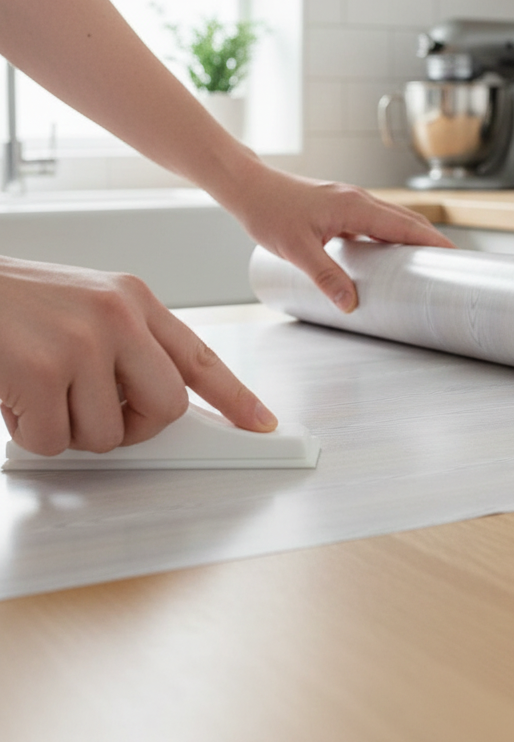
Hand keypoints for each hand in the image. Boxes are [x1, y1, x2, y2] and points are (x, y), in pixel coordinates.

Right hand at [0, 256, 277, 454]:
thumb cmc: (12, 306)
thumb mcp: (84, 308)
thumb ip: (126, 348)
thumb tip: (157, 405)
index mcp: (133, 299)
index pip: (199, 355)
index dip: (234, 396)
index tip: (261, 424)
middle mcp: (118, 316)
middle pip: (166, 408)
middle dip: (133, 428)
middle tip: (93, 413)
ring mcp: (82, 343)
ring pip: (106, 435)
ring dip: (67, 430)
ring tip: (38, 389)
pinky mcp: (42, 372)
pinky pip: (54, 442)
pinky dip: (29, 433)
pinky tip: (13, 394)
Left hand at [228, 164, 453, 312]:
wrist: (248, 187)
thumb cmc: (269, 212)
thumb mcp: (297, 250)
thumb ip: (326, 277)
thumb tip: (351, 304)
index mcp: (355, 206)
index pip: (406, 226)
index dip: (432, 241)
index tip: (455, 257)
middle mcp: (358, 199)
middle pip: (406, 220)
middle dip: (430, 240)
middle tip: (450, 265)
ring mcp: (349, 200)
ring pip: (391, 218)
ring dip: (411, 237)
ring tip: (425, 262)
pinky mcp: (339, 205)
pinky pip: (375, 220)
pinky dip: (390, 234)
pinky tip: (386, 254)